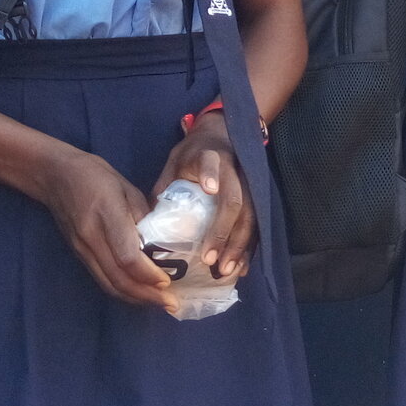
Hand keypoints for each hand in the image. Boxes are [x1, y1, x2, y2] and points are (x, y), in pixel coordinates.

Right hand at [36, 145, 174, 308]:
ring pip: (108, 283)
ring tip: (158, 303)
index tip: (168, 281)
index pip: (127, 256)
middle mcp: (91, 237)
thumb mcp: (127, 188)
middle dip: (146, 295)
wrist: (55, 176)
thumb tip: (164, 242)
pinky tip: (138, 293)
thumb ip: (144, 215)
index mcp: (106, 215)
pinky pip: (102, 279)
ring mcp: (82, 249)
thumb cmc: (95, 176)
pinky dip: (122, 291)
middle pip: (118, 277)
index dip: (148, 274)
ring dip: (135, 298)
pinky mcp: (79, 254)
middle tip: (171, 303)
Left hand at [155, 110, 256, 277]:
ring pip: (251, 217)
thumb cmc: (194, 153)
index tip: (209, 189)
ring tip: (225, 271)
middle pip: (235, 201)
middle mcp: (235, 169)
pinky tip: (240, 269)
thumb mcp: (174, 163)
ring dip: (238, 246)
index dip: (210, 175)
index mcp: (209, 156)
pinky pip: (256, 225)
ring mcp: (250, 184)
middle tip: (209, 259)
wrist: (223, 134)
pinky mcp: (257, 198)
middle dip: (223, 232)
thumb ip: (165, 188)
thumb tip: (148, 225)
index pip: (211, 164)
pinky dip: (248, 248)